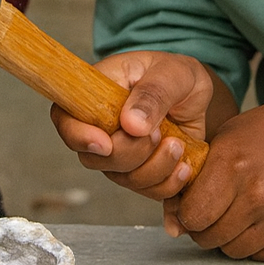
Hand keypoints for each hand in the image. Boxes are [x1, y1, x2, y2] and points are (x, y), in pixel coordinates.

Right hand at [50, 50, 218, 199]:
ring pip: (122, 178)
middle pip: (93, 158)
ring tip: (178, 145)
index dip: (78, 137)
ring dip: (155, 168)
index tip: (106, 144)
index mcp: (95, 94)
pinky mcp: (141, 171)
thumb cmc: (176, 75)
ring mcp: (119, 152)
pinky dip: (168, 185)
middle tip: (158, 133)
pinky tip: (184, 166)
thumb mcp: (171, 73)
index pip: (65, 119)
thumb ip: (152, 94)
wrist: (198, 95)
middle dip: (130, 154)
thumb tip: (130, 124)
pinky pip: (146, 191)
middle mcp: (100, 127)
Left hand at [165, 94, 263, 260]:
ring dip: (225, 238)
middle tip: (207, 213)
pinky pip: (260, 255)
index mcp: (231, 166)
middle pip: (210, 237)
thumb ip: (192, 180)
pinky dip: (250, 244)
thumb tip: (173, 225)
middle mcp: (257, 194)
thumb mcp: (218, 142)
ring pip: (233, 251)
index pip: (193, 215)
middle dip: (201, 228)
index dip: (184, 214)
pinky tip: (251, 222)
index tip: (189, 205)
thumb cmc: (257, 135)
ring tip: (228, 216)